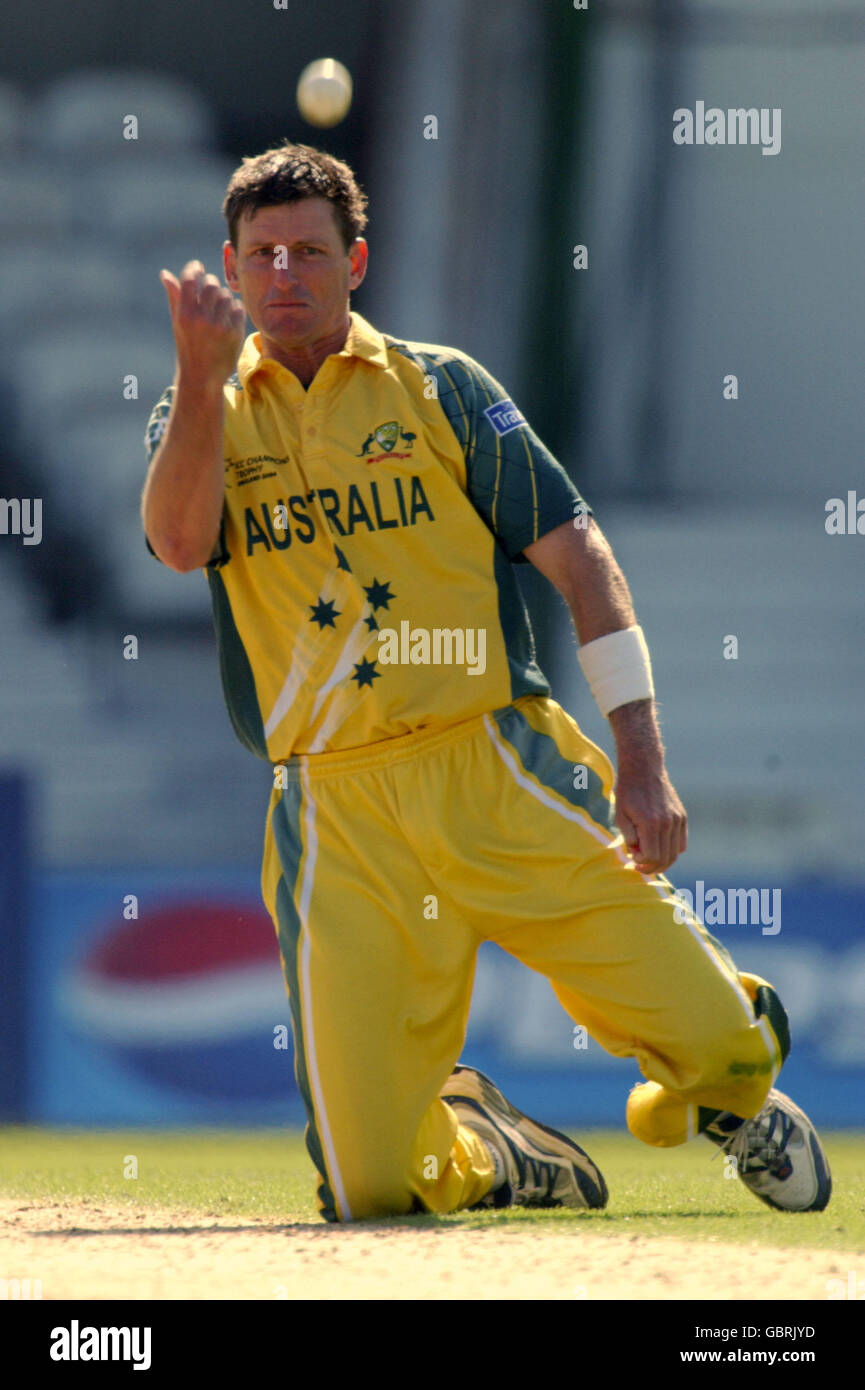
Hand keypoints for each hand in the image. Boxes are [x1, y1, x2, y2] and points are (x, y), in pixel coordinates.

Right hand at [160, 260, 245, 387]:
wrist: (202, 377)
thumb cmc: (188, 346)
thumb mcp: (178, 323)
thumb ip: (175, 297)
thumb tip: (165, 274)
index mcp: (184, 314)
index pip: (190, 279)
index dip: (194, 268)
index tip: (198, 267)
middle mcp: (201, 318)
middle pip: (211, 284)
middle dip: (211, 283)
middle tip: (210, 290)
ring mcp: (219, 326)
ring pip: (226, 295)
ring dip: (223, 298)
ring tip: (219, 309)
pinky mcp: (234, 332)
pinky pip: (238, 308)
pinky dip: (234, 310)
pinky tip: (228, 319)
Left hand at [614, 763, 686, 874]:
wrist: (643, 769)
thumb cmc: (627, 792)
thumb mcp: (620, 815)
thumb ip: (629, 838)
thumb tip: (637, 855)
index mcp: (650, 823)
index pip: (651, 857)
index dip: (641, 864)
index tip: (632, 860)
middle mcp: (667, 823)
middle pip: (665, 859)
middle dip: (651, 868)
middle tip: (639, 867)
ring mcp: (677, 820)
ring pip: (675, 854)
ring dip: (662, 863)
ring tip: (649, 862)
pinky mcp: (682, 817)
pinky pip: (681, 843)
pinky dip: (672, 852)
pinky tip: (660, 849)